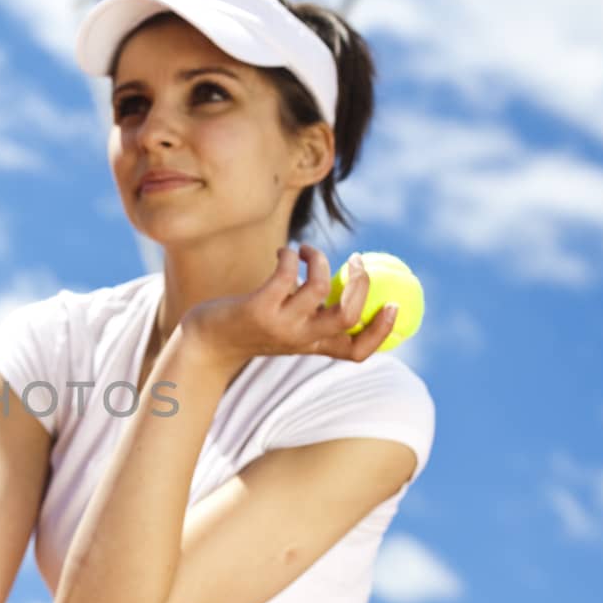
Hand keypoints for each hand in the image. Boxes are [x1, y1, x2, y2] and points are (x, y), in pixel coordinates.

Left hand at [180, 245, 396, 366]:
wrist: (207, 343)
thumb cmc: (252, 328)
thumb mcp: (289, 328)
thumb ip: (316, 315)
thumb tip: (349, 285)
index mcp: (313, 346)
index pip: (358, 351)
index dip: (382, 331)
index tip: (395, 304)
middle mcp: (301, 339)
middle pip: (348, 316)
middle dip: (361, 282)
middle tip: (357, 260)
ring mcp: (280, 324)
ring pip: (320, 288)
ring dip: (321, 259)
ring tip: (308, 251)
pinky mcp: (258, 308)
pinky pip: (287, 274)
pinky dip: (292, 255)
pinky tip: (285, 253)